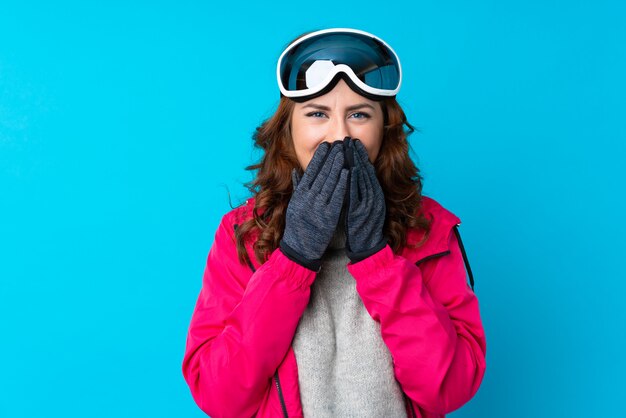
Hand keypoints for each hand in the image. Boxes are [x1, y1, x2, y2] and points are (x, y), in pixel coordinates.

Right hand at [280, 140, 348, 271]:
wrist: (300, 248)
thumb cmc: (299, 227)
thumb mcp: (295, 205)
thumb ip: (297, 188)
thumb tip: (297, 170)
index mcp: (299, 195)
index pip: (310, 172)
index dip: (319, 157)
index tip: (326, 145)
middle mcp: (307, 199)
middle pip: (320, 173)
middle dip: (330, 157)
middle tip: (338, 143)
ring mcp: (317, 207)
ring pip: (329, 182)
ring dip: (337, 165)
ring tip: (344, 152)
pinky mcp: (327, 216)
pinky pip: (336, 196)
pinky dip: (341, 183)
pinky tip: (347, 172)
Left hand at [344, 138, 386, 262]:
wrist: (367, 247)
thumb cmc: (362, 227)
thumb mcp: (363, 205)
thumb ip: (359, 191)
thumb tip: (352, 175)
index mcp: (375, 194)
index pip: (368, 170)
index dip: (361, 155)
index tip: (353, 142)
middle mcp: (375, 197)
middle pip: (366, 171)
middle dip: (358, 154)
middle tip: (350, 139)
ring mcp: (370, 204)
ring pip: (363, 179)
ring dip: (356, 162)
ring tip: (348, 148)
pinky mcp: (362, 212)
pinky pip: (358, 194)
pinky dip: (354, 181)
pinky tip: (349, 170)